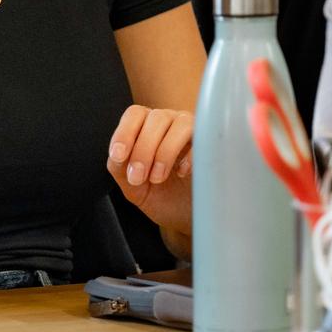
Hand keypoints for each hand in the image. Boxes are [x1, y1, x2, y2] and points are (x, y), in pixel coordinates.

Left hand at [107, 105, 192, 236]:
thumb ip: (120, 168)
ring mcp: (194, 130)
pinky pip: (204, 138)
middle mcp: (171, 123)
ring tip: (158, 178)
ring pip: (180, 123)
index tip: (119, 157)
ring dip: (165, 152)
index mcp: (147, 128)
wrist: (188, 217)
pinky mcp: (213, 145)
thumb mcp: (134, 187)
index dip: (124, 133)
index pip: (135, 114)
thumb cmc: (162, 197)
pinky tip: (182, 174)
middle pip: (156, 117)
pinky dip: (189, 156)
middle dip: (143, 149)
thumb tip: (118, 155)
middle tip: (138, 177)